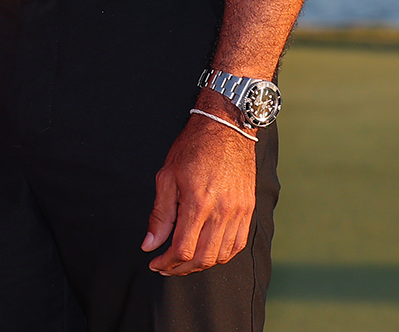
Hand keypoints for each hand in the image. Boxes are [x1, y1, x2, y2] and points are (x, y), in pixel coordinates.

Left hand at [142, 93, 256, 274]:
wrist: (226, 128)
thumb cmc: (192, 148)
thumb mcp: (166, 177)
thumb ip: (160, 215)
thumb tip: (149, 244)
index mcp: (199, 203)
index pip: (183, 249)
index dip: (167, 262)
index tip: (155, 263)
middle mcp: (223, 212)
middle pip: (203, 258)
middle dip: (181, 268)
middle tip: (166, 267)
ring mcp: (239, 213)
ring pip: (221, 255)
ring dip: (201, 265)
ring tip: (183, 262)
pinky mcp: (249, 210)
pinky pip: (237, 245)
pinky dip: (221, 255)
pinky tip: (207, 252)